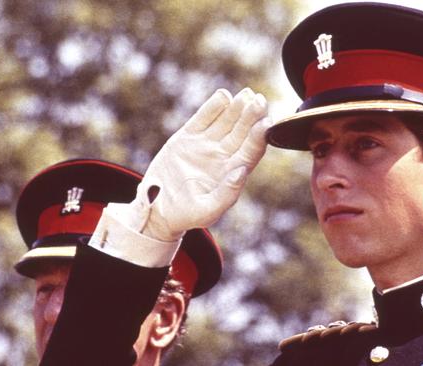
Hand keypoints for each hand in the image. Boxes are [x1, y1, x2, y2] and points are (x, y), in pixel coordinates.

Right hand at [130, 88, 270, 241]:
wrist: (156, 209)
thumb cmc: (185, 215)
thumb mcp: (206, 211)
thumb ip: (227, 194)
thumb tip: (242, 171)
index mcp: (232, 173)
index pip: (251, 151)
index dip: (259, 137)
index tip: (266, 123)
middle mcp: (223, 156)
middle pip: (242, 132)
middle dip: (251, 116)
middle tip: (259, 100)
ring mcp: (206, 145)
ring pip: (226, 122)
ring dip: (236, 108)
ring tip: (245, 95)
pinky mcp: (188, 137)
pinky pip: (203, 118)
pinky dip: (213, 107)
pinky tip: (223, 96)